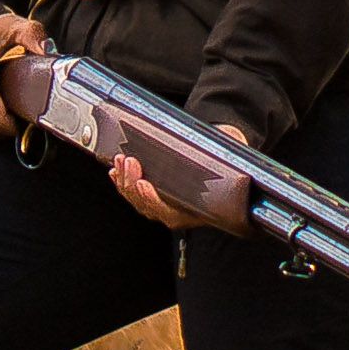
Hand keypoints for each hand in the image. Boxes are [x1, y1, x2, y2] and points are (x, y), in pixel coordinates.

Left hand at [111, 123, 246, 229]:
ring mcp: (170, 207)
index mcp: (204, 209)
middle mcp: (185, 213)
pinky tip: (116, 171)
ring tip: (121, 161)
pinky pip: (137, 198)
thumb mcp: (232, 148)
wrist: (230, 159)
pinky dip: (124, 184)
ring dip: (126, 183)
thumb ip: (229, 145)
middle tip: (129, 161)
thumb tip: (226, 135)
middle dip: (133, 186)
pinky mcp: (159, 198)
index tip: (143, 184)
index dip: (154, 201)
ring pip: (141, 204)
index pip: (173, 214)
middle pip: (151, 208)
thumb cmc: (229, 156)